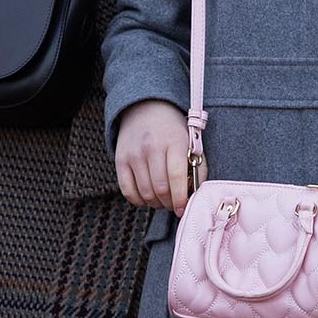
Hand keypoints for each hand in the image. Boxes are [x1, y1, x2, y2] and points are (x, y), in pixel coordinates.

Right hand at [116, 99, 192, 214]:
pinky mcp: (120, 160)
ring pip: (145, 193)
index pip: (177, 177)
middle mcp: (151, 147)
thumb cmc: (172, 130)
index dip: (181, 198)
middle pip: (160, 189)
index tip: (183, 208)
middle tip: (174, 205)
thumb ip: (197, 168)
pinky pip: (127, 191)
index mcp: (174, 142)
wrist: (146, 108)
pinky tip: (147, 197)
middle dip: (169, 204)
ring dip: (155, 204)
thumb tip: (196, 195)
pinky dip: (138, 200)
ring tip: (162, 200)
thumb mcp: (190, 142)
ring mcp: (134, 154)